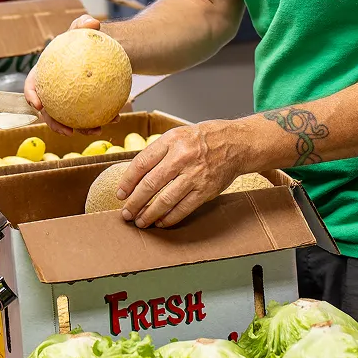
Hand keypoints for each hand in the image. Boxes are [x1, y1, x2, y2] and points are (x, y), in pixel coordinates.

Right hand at [24, 15, 103, 134]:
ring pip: (70, 119)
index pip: (32, 86)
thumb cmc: (85, 37)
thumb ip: (83, 23)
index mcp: (44, 74)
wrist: (101, 48)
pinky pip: (89, 114)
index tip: (38, 105)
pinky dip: (101, 118)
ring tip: (96, 130)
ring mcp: (67, 100)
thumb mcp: (83, 27)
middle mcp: (53, 91)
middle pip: (48, 111)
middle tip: (68, 131)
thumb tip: (92, 22)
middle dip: (56, 124)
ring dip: (82, 128)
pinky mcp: (83, 104)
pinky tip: (116, 118)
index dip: (31, 97)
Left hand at [116, 120, 248, 228]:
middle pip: (150, 184)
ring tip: (140, 221)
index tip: (120, 194)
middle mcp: (182, 157)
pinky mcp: (206, 190)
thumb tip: (135, 176)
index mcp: (171, 141)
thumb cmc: (204, 139)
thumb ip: (158, 152)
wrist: (237, 143)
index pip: (141, 163)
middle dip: (134, 202)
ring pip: (165, 200)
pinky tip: (160, 222)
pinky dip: (169, 218)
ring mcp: (195, 175)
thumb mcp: (178, 135)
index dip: (127, 181)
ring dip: (149, 214)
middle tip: (126, 213)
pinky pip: (183, 208)